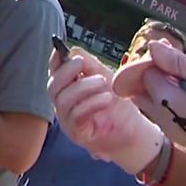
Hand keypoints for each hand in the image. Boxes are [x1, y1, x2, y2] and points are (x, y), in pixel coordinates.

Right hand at [47, 47, 164, 174]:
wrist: (132, 131)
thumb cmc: (118, 105)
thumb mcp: (105, 78)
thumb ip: (89, 65)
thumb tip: (73, 51)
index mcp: (68, 90)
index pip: (54, 74)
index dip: (55, 62)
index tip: (61, 51)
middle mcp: (63, 105)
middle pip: (53, 87)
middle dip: (66, 72)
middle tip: (81, 63)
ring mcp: (68, 121)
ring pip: (63, 100)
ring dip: (83, 86)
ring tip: (103, 81)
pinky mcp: (77, 134)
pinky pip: (77, 115)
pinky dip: (91, 103)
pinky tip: (107, 98)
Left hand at [113, 41, 185, 174]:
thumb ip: (176, 61)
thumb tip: (153, 46)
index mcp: (163, 97)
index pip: (145, 72)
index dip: (156, 59)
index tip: (171, 51)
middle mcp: (159, 114)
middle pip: (141, 89)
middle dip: (151, 74)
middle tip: (173, 65)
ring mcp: (166, 127)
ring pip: (149, 103)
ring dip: (158, 88)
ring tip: (181, 79)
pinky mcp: (175, 135)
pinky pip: (160, 114)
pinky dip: (165, 101)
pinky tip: (185, 95)